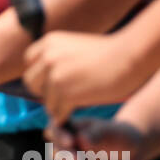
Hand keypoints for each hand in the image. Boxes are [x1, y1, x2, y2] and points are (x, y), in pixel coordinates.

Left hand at [23, 31, 145, 123]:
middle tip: (63, 96)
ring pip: (47, 102)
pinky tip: (77, 114)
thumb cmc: (109, 53)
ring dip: (59, 106)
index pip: (29, 62)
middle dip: (46, 92)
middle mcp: (48, 57)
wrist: (130, 55)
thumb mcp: (75, 46)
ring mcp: (56, 76)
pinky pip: (58, 113)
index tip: (53, 81)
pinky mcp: (66, 94)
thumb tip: (45, 76)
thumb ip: (58, 57)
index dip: (40, 75)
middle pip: (32, 83)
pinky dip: (66, 117)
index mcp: (49, 42)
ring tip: (74, 105)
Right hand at [42, 117, 145, 159]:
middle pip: (58, 153)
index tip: (71, 140)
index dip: (60, 135)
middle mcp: (63, 149)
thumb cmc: (117, 135)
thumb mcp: (112, 130)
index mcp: (67, 130)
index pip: (56, 130)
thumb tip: (82, 139)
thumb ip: (97, 134)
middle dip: (67, 159)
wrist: (128, 151)